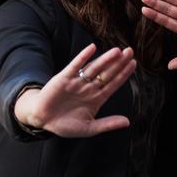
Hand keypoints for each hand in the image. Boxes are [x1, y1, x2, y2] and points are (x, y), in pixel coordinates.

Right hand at [13, 44, 135, 137]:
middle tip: (130, 51)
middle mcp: (89, 88)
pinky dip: (83, 57)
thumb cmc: (65, 124)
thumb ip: (107, 124)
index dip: (123, 74)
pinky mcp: (64, 78)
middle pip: (107, 73)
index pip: (113, 84)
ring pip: (94, 68)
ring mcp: (77, 82)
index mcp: (96, 98)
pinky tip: (92, 48)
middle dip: (119, 63)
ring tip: (117, 51)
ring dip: (105, 59)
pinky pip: (75, 65)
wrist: (43, 120)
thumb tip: (127, 122)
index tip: (133, 64)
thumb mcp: (89, 128)